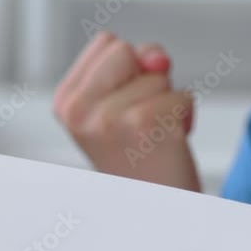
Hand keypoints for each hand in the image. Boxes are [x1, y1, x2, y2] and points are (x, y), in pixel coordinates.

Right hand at [53, 31, 200, 190]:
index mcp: (65, 101)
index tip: (127, 105)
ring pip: (158, 74)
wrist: (156, 208)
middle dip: (149, 78)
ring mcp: (107, 119)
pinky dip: (185, 115)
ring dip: (169, 101)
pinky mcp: (142, 127)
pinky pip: (182, 96)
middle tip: (144, 120)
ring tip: (155, 135)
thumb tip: (157, 59)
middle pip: (128, 49)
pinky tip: (170, 142)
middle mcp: (77, 111)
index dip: (131, 68)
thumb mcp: (125, 101)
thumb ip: (137, 65)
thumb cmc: (143, 151)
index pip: (109, 42)